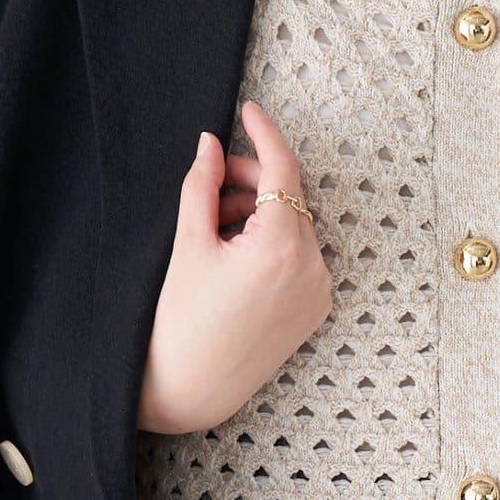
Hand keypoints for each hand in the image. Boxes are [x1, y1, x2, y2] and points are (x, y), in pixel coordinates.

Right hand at [138, 99, 333, 432]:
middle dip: (249, 182)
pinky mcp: (314, 310)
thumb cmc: (180, 322)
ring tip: (212, 231)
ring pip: (293, 228)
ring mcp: (318, 291)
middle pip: (288, 199)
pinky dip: (270, 245)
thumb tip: (210, 143)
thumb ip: (202, 186)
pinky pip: (298, 258)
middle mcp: (312, 268)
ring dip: (257, 216)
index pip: (282, 170)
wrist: (190, 390)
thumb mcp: (188, 245)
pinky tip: (232, 257)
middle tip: (210, 181)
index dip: (264, 133)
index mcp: (283, 248)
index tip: (248, 109)